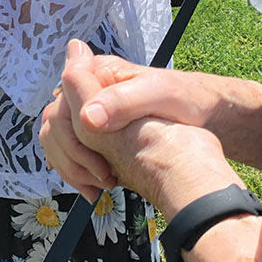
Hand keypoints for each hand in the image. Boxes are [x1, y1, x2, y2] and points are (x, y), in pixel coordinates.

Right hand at [43, 42, 239, 216]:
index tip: (99, 165)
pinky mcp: (98, 133)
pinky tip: (97, 188)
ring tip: (100, 188)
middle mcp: (90, 91)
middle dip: (72, 157)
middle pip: (55, 125)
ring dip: (71, 167)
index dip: (72, 137)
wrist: (206, 115)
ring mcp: (92, 112)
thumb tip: (86, 118)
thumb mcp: (160, 94)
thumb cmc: (186, 99)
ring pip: (58, 140)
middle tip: (102, 181)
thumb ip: (123, 102)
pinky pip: (71, 152)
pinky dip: (77, 172)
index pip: (62, 104)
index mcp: (99, 72)